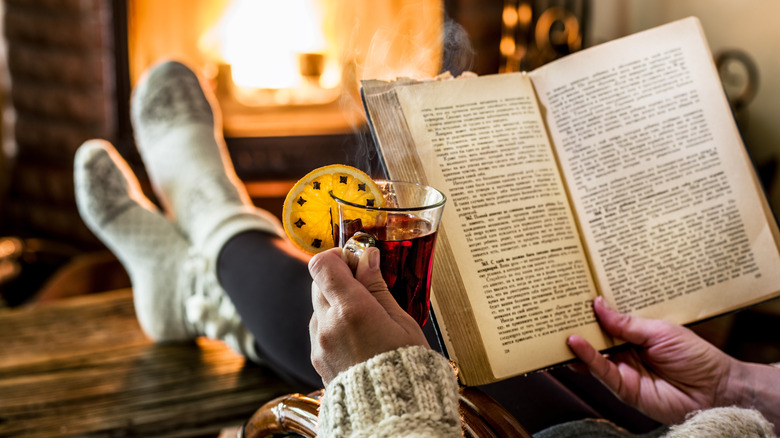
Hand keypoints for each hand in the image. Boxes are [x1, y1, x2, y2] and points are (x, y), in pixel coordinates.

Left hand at [308, 247, 428, 384]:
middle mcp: (328, 324)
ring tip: (367, 317)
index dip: (338, 255)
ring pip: (318, 306)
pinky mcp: (317, 359)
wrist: (393, 414)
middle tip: (366, 284)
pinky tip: (359, 336)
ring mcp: (320, 343)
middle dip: (339, 277)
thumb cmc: (406, 368)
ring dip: (337, 302)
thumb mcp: (402, 322)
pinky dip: (334, 324)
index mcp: (351, 310)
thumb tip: (367, 258)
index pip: (322, 264)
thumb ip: (378, 288)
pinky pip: (320, 329)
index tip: (357, 260)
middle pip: (317, 281)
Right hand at [567, 297, 737, 424]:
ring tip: (557, 327)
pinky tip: (575, 343)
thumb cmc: (696, 357)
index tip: (572, 297)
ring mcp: (623, 370)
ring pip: (591, 355)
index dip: (590, 311)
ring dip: (574, 343)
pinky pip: (600, 371)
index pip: (607, 321)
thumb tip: (598, 305)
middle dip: (576, 325)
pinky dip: (586, 357)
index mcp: (635, 334)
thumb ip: (626, 323)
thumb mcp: (660, 330)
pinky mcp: (623, 388)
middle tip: (556, 311)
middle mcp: (625, 351)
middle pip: (594, 337)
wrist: (716, 390)